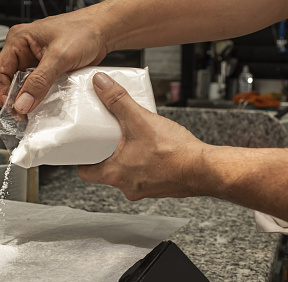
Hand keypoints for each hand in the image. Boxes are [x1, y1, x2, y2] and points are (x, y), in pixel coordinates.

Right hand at [0, 10, 107, 111]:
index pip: (0, 71)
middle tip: (22, 114)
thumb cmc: (83, 31)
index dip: (3, 92)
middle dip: (14, 98)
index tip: (12, 108)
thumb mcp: (59, 57)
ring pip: (24, 85)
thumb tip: (24, 101)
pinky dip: (38, 96)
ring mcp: (36, 59)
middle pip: (10, 80)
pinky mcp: (48, 68)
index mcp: (19, 40)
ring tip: (32, 112)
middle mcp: (24, 49)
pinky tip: (43, 104)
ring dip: (27, 98)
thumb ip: (39, 81)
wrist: (104, 31)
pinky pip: (37, 86)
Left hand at [78, 73, 207, 200]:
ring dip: (128, 159)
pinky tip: (153, 150)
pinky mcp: (159, 188)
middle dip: (107, 154)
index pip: (85, 173)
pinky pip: (145, 175)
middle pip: (106, 172)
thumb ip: (117, 100)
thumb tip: (101, 84)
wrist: (204, 169)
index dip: (83, 159)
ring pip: (126, 174)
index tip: (85, 148)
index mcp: (115, 174)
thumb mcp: (140, 120)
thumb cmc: (175, 153)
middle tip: (109, 139)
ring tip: (134, 141)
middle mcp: (127, 187)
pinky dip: (145, 163)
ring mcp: (144, 190)